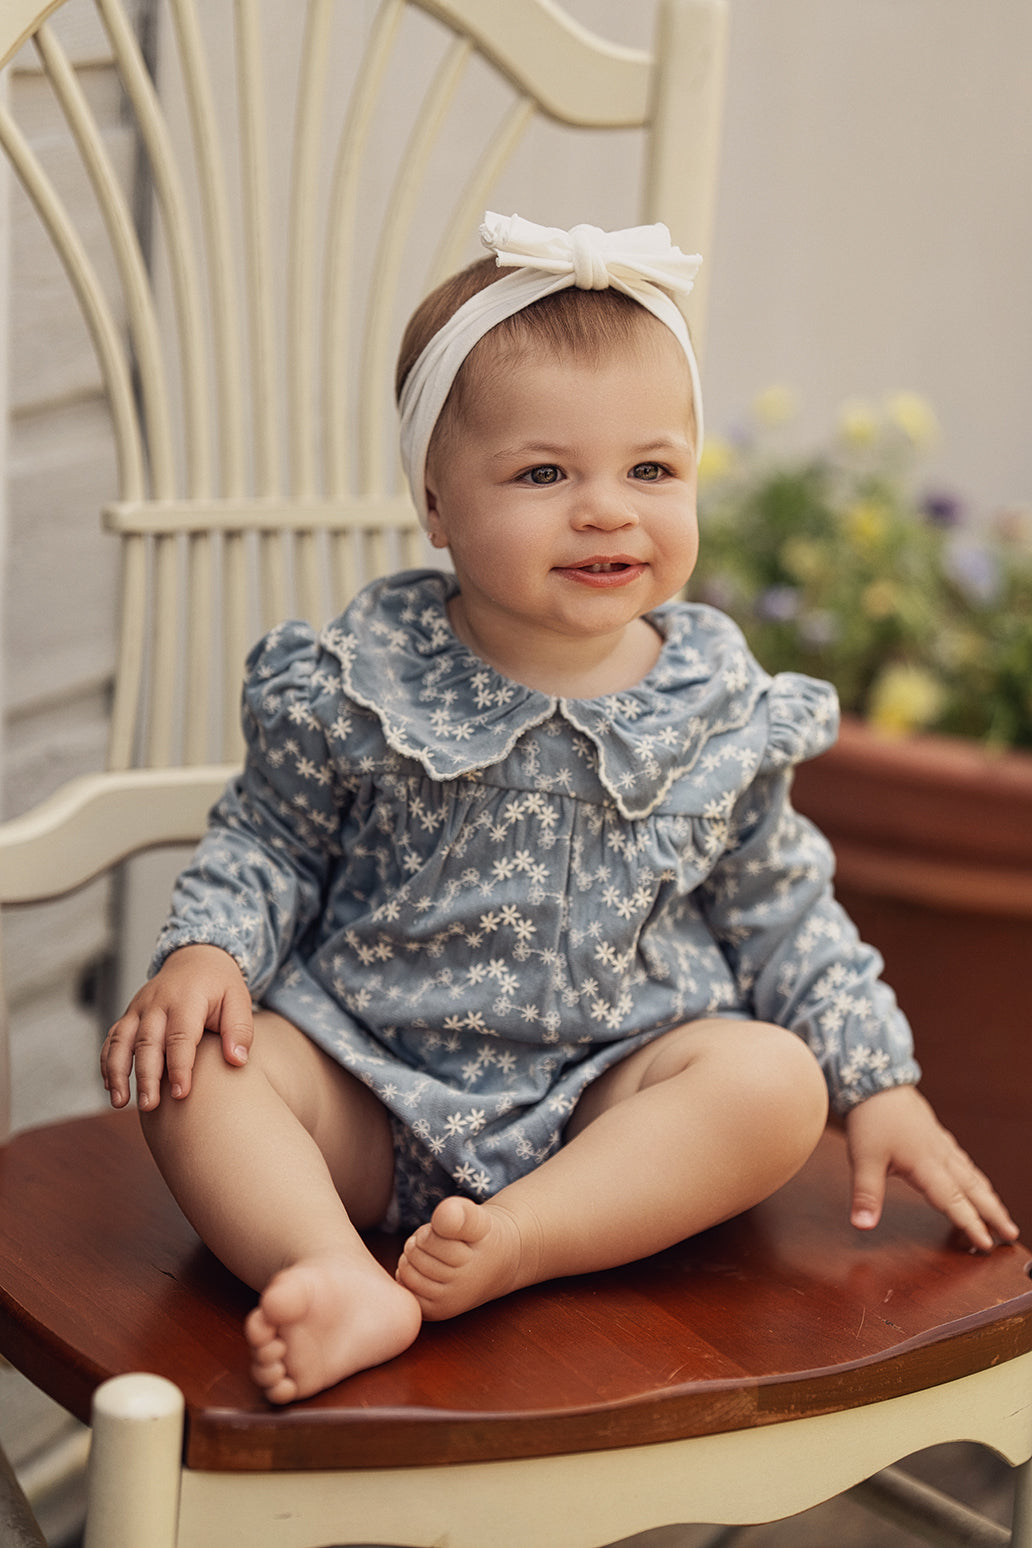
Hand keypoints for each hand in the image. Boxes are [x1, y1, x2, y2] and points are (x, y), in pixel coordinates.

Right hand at [101, 944, 252, 1110]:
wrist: (196, 959)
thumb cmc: (220, 986)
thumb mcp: (239, 1000)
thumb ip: (240, 1030)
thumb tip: (237, 1061)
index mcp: (187, 999)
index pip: (180, 1036)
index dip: (180, 1067)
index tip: (181, 1094)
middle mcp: (157, 1003)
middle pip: (147, 1042)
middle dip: (146, 1076)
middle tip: (149, 1106)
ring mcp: (139, 1008)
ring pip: (121, 1041)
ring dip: (118, 1073)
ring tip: (119, 1102)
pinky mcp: (129, 1015)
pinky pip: (112, 1039)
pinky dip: (107, 1063)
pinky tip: (111, 1087)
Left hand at [844, 1084, 1018, 1251]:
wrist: (876, 1080)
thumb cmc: (871, 1118)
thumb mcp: (863, 1159)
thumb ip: (866, 1194)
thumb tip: (862, 1225)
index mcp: (926, 1165)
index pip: (953, 1202)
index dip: (971, 1224)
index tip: (987, 1245)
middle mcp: (940, 1156)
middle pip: (972, 1190)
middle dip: (993, 1213)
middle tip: (1011, 1234)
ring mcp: (940, 1144)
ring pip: (971, 1174)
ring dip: (988, 1196)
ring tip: (1001, 1214)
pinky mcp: (936, 1134)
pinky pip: (963, 1160)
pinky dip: (974, 1176)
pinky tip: (975, 1180)